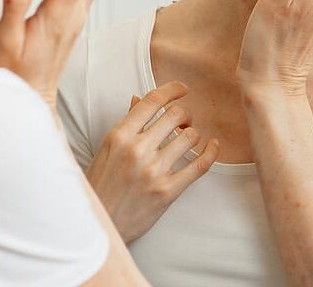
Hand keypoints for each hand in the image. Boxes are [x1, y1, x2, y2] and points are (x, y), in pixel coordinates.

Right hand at [86, 81, 219, 242]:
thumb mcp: (107, 149)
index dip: (172, 90)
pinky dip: (211, 152)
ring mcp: (154, 171)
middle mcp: (137, 149)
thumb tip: (139, 99)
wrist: (99, 223)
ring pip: (190, 137)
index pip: (153, 101)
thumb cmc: (101, 184)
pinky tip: (213, 146)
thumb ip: (126, 123)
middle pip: (176, 115)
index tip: (182, 89)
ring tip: (188, 137)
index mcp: (120, 135)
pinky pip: (199, 165)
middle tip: (183, 120)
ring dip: (193, 133)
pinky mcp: (167, 191)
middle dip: (184, 114)